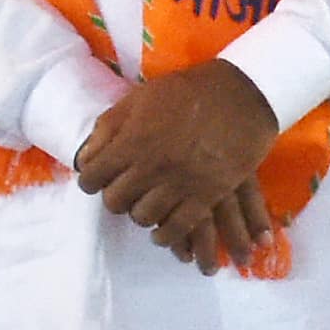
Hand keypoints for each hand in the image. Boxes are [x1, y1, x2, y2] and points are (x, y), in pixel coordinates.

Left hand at [75, 59, 287, 272]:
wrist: (241, 94)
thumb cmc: (186, 92)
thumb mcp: (137, 100)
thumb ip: (108, 129)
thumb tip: (87, 157)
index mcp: (130, 143)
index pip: (93, 177)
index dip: (91, 180)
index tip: (97, 180)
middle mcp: (151, 167)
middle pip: (116, 201)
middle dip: (115, 198)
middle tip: (122, 193)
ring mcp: (180, 183)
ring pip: (144, 217)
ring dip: (140, 214)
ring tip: (143, 208)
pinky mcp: (209, 194)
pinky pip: (179, 226)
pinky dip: (167, 236)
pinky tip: (162, 234)